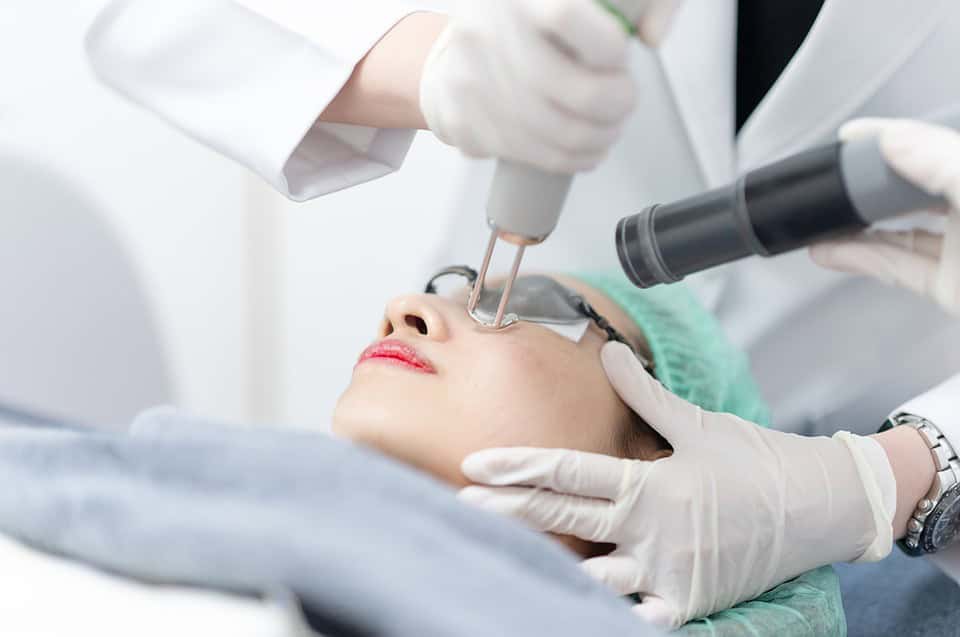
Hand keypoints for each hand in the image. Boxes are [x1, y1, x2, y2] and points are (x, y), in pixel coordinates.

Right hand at [419, 0, 679, 173]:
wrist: (447, 58)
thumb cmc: (518, 26)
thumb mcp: (561, 0)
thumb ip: (620, 3)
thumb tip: (655, 33)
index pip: (567, 16)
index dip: (609, 48)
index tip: (620, 58)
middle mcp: (488, 33)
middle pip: (573, 91)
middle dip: (614, 108)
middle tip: (622, 104)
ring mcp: (472, 82)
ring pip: (556, 134)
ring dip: (595, 142)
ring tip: (606, 132)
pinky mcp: (465, 123)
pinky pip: (531, 156)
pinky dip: (566, 161)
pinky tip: (580, 151)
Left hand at [460, 342, 892, 628]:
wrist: (822, 507)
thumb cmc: (757, 461)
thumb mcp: (697, 424)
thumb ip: (644, 395)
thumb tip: (607, 351)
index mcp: (650, 484)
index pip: (568, 473)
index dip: (518, 466)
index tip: (476, 464)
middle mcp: (652, 532)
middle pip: (564, 521)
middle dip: (508, 511)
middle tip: (462, 503)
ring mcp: (668, 574)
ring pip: (589, 576)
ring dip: (546, 563)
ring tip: (500, 553)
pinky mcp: (687, 604)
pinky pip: (632, 612)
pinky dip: (600, 608)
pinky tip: (561, 600)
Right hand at [810, 118, 959, 313]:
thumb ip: (941, 160)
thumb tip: (895, 139)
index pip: (933, 147)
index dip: (893, 138)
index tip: (854, 135)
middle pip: (916, 190)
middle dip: (871, 185)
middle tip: (836, 181)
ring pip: (904, 231)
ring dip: (856, 227)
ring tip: (820, 219)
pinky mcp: (952, 289)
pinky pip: (900, 268)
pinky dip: (861, 259)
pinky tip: (829, 251)